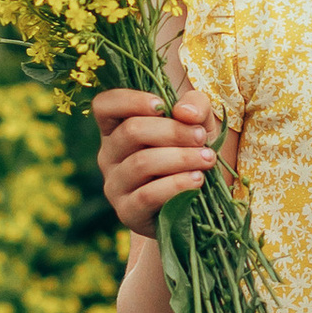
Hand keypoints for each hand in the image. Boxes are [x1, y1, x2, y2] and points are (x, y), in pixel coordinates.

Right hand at [94, 83, 217, 234]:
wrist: (196, 206)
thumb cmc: (191, 155)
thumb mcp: (199, 124)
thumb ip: (196, 107)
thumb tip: (184, 112)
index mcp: (117, 128)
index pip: (105, 105)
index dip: (129, 100)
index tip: (161, 105)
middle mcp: (108, 155)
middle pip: (130, 131)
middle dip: (173, 131)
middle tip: (201, 136)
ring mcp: (115, 185)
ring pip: (141, 163)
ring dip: (180, 158)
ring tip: (207, 159)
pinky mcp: (127, 212)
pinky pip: (147, 196)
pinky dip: (176, 185)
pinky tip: (197, 180)